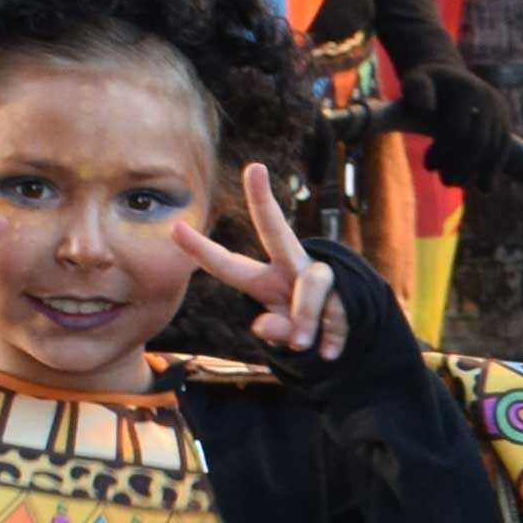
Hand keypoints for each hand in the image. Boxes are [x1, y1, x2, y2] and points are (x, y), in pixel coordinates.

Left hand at [179, 162, 350, 363]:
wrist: (348, 338)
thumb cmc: (304, 330)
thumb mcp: (284, 334)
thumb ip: (274, 330)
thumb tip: (266, 322)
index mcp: (265, 279)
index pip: (228, 264)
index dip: (201, 249)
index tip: (174, 227)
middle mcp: (291, 267)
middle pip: (275, 230)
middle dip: (262, 200)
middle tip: (253, 169)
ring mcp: (321, 276)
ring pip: (312, 284)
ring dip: (306, 315)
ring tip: (303, 343)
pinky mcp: (347, 291)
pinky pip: (338, 311)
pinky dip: (331, 337)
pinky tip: (327, 352)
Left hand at [404, 66, 520, 199]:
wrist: (449, 75)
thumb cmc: (425, 82)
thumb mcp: (414, 80)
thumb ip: (416, 89)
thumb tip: (425, 108)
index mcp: (467, 90)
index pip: (459, 130)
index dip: (444, 152)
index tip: (428, 165)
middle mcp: (489, 99)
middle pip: (480, 142)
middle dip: (462, 166)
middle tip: (444, 181)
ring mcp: (500, 110)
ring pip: (494, 148)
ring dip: (476, 172)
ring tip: (455, 183)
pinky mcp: (505, 121)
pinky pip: (503, 148)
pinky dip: (494, 169)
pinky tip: (485, 189)